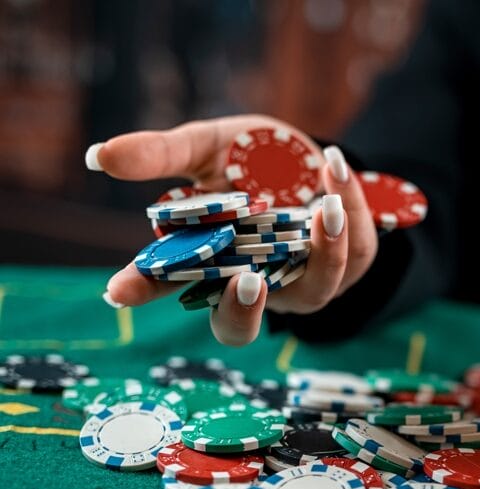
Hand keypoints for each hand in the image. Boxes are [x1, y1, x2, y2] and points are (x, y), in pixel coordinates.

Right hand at [93, 115, 378, 345]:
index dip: (145, 290)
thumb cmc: (252, 159)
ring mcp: (305, 280)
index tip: (118, 291)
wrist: (314, 156)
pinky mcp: (350, 260)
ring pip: (314, 289)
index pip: (170, 286)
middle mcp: (256, 283)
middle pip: (237, 324)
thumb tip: (100, 156)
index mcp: (211, 263)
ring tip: (322, 211)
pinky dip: (350, 205)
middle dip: (241, 309)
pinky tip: (333, 167)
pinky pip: (355, 247)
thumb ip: (163, 155)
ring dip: (321, 252)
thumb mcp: (207, 147)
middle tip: (245, 281)